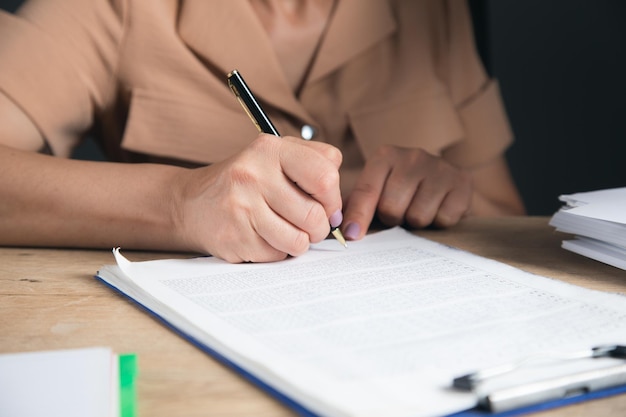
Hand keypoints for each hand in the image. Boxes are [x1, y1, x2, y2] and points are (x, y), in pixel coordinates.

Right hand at [172, 134, 342, 262]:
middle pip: (315, 215)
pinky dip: (277, 251)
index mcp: (269, 149)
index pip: (325, 176)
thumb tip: (338, 207)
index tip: (327, 206)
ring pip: (299, 240)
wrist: (190, 203)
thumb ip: (315, 163)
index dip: (334, 198)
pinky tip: (263, 237)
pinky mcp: (234, 238)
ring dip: (300, 242)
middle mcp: (253, 175)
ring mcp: (241, 208)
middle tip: (310, 225)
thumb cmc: (245, 181)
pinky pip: (277, 255)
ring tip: (286, 230)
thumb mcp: (275, 155)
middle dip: (319, 227)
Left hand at [342, 146, 471, 239]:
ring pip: (418, 216)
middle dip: (392, 219)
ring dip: (415, 223)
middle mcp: (412, 156)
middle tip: (398, 214)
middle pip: (391, 208)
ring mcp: (440, 167)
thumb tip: (342, 230)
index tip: (352, 236)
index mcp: (385, 156)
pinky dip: (439, 222)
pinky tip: (438, 209)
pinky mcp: (463, 182)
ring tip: (418, 210)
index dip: (358, 216)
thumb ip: (356, 206)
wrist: (445, 181)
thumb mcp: (376, 191)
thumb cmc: (401, 191)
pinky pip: (444, 219)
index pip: (367, 191)